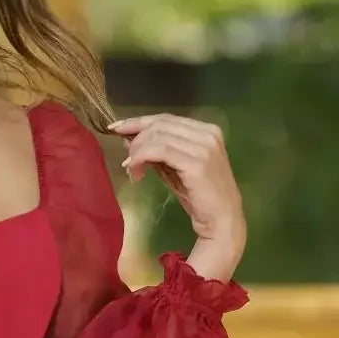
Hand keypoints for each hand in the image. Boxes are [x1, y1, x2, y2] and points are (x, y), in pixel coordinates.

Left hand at [108, 112, 245, 278]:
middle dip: (135, 136)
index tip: (116, 128)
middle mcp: (207, 133)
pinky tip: (135, 171)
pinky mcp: (196, 162)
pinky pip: (159, 151)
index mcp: (206, 130)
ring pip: (157, 136)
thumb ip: (158, 152)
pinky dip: (141, 158)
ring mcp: (203, 146)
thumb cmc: (199, 196)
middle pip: (160, 124)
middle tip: (124, 156)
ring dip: (137, 151)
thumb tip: (130, 139)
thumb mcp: (175, 168)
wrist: (221, 219)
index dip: (139, 121)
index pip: (166, 118)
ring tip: (130, 169)